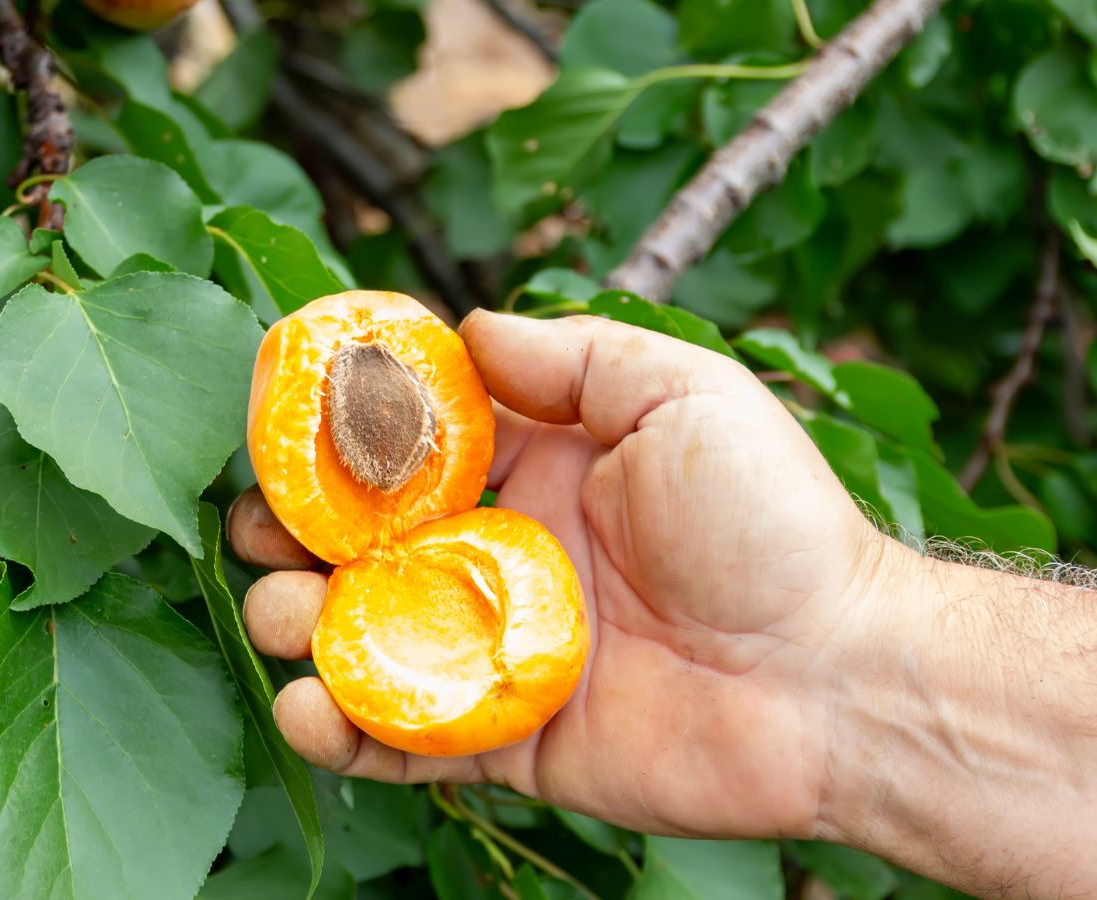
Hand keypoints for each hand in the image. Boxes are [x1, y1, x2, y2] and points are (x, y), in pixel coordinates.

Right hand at [229, 311, 889, 838]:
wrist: (836, 677)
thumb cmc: (771, 523)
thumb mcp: (684, 394)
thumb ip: (574, 356)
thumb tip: (466, 328)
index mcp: (539, 470)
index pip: (414, 442)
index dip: (342, 429)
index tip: (281, 415)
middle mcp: (503, 557)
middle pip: (364, 541)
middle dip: (296, 528)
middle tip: (260, 525)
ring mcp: (498, 650)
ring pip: (363, 638)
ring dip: (299, 623)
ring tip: (281, 608)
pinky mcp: (506, 740)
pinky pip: (403, 740)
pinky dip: (341, 731)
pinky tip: (308, 707)